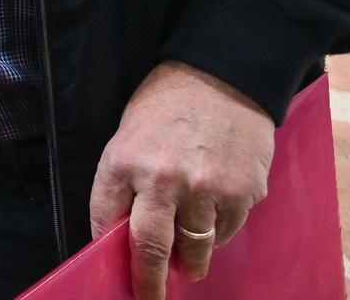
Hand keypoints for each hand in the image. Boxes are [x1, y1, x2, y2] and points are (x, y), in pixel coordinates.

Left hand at [89, 61, 274, 298]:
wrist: (221, 73)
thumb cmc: (167, 103)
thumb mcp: (129, 134)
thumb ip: (126, 182)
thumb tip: (124, 231)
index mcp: (123, 161)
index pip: (107, 222)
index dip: (111, 252)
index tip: (117, 273)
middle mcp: (163, 179)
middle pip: (152, 250)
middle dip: (150, 282)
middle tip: (150, 298)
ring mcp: (206, 189)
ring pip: (196, 248)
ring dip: (191, 261)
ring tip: (189, 264)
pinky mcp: (243, 193)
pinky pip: (227, 230)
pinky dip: (218, 232)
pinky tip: (214, 215)